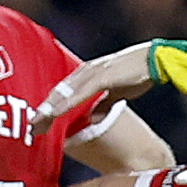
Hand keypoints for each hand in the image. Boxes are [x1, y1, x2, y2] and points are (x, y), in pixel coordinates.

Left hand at [35, 45, 156, 128]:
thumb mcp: (116, 91)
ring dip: (50, 107)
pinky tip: (57, 112)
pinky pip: (80, 92)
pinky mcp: (102, 76)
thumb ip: (103, 102)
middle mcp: (85, 71)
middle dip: (43, 109)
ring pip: (65, 91)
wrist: (155, 60)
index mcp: (87, 74)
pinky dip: (68, 103)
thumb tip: (93, 117)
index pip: (62, 91)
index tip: (38, 121)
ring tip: (38, 121)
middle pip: (58, 91)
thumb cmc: (137, 73)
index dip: (49, 106)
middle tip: (30, 126)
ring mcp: (93, 72)